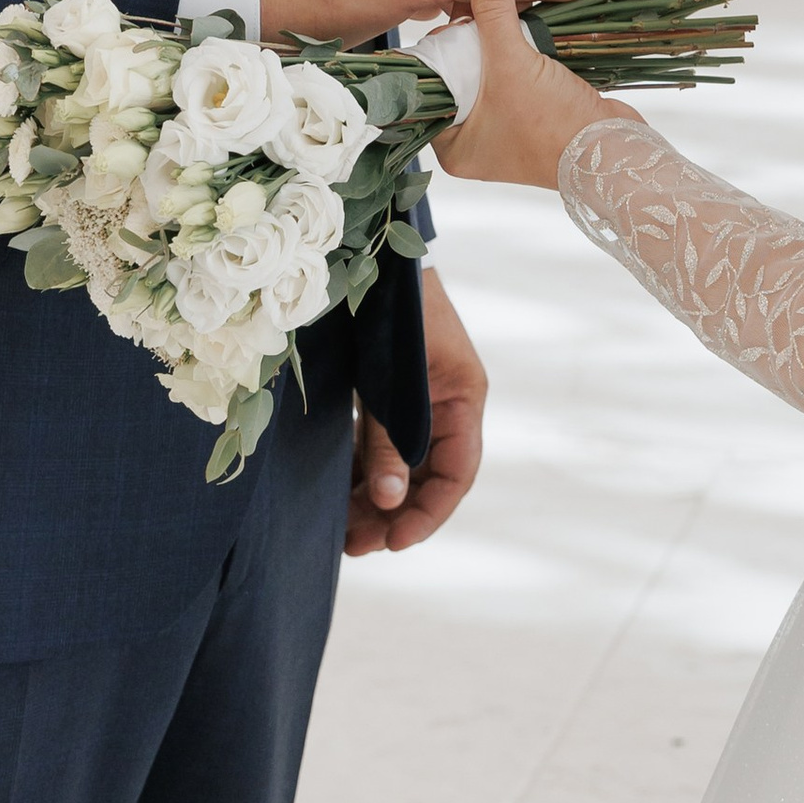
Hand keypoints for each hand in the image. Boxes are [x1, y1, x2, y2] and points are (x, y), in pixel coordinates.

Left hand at [349, 269, 486, 555]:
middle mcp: (445, 407)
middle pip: (425, 478)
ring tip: (343, 532)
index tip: (396, 542)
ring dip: (375, 500)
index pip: (456, 473)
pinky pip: (380, 446)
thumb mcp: (393, 381)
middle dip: (394, 515)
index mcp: (464, 399)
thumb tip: (389, 504)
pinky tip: (339, 494)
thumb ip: (391, 441)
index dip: (429, 513)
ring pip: (400, 467)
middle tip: (357, 546)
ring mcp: (416, 402)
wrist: (376, 257)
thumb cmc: (395, 312)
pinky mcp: (387, 395)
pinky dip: (363, 471)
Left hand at [433, 0, 624, 189]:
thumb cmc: (553, 125)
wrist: (613, 152)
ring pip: (491, 70)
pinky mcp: (534, 114)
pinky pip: (517, 74)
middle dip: (472, 37)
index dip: (439, 47)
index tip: (451, 13)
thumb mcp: (512, 63)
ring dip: (500, 40)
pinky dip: (522, 50)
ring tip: (504, 7)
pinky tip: (527, 22)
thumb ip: (492, 11)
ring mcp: (506, 129)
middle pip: (460, 73)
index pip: (429, 86)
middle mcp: (474, 140)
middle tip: (479, 4)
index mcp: (453, 146)